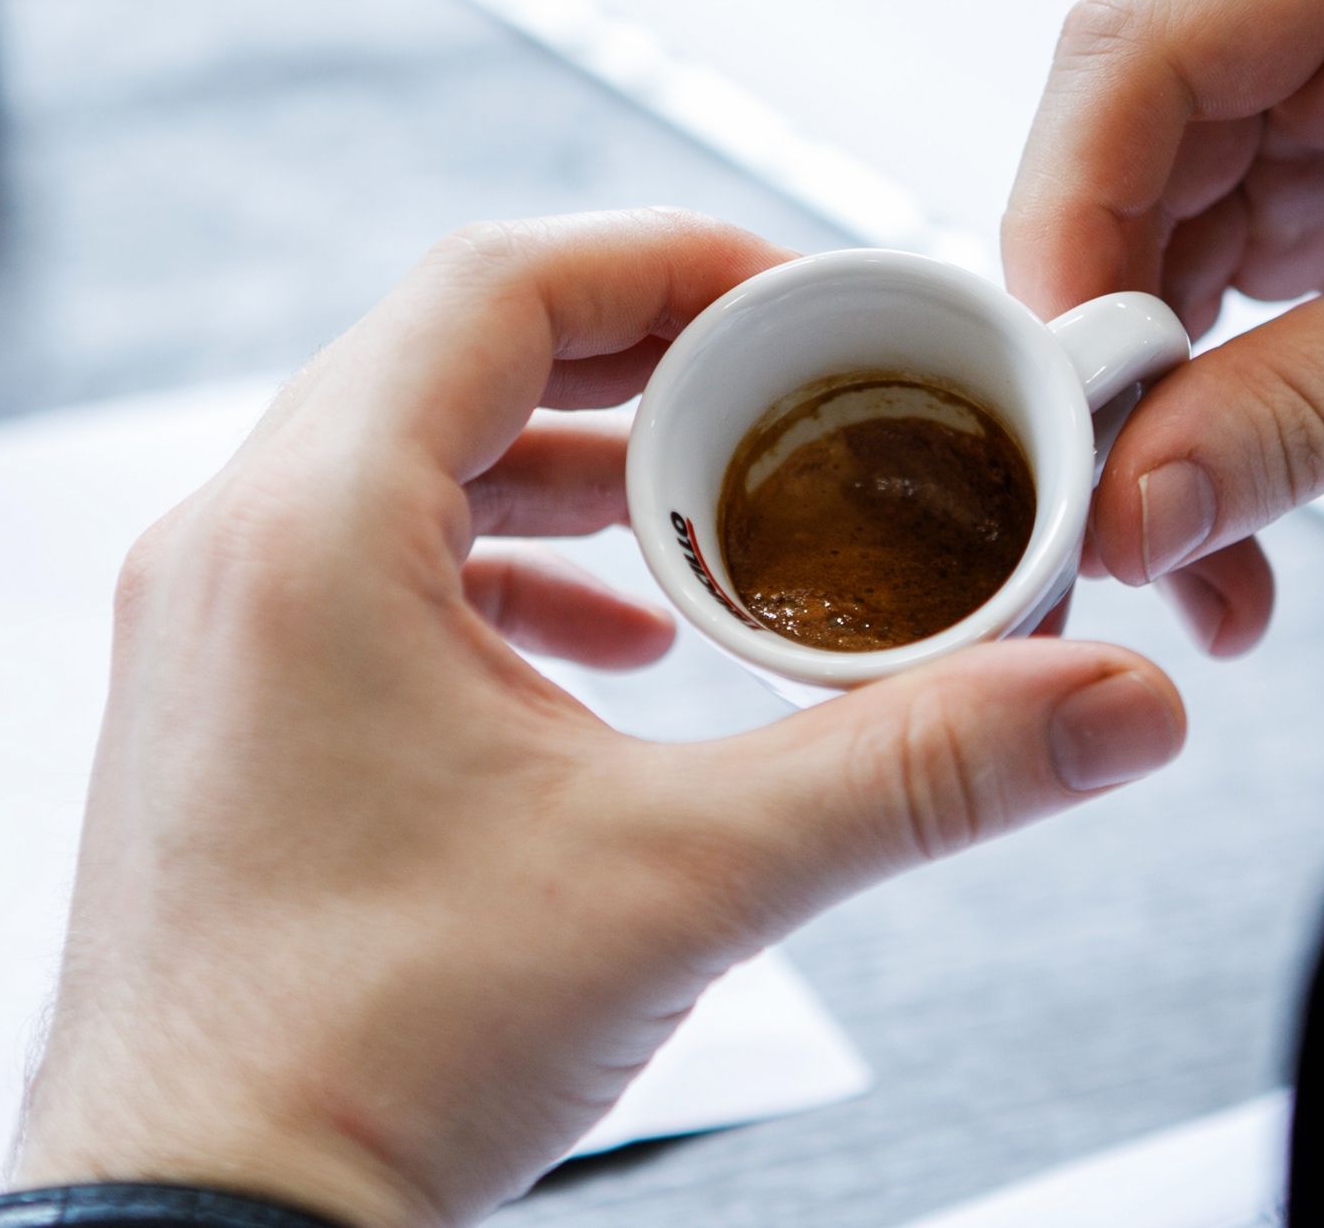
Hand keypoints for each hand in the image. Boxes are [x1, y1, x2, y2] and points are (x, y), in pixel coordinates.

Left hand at [11, 211, 1184, 1227]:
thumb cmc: (363, 1056)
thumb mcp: (685, 882)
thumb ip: (915, 771)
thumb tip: (1100, 700)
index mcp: (315, 531)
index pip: (500, 285)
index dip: (672, 267)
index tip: (796, 304)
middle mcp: (240, 556)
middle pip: (459, 360)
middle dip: (643, 367)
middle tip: (780, 401)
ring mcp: (223, 637)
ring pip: (415, 464)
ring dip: (575, 472)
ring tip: (709, 521)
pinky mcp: (239, 718)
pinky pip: (382, 571)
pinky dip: (512, 573)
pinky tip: (610, 646)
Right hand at [1005, 0, 1323, 651]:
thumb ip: (1300, 421)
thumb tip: (1128, 510)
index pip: (1147, 48)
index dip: (1062, 215)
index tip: (1047, 381)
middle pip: (1121, 144)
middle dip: (1104, 343)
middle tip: (1099, 497)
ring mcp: (1311, 69)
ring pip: (1138, 226)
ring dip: (1145, 398)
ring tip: (1181, 545)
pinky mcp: (1304, 156)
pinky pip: (1189, 269)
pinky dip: (1191, 396)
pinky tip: (1210, 496)